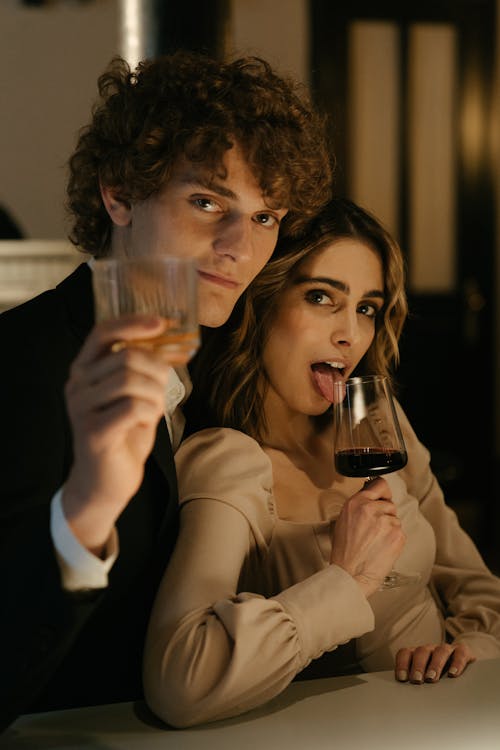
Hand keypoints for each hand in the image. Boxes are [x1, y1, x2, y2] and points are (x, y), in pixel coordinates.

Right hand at [62, 315, 181, 556]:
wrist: (107, 481)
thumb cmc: (124, 433)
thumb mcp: (134, 394)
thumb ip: (142, 368)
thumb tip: (167, 341)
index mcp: (84, 370)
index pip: (103, 332)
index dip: (133, 323)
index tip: (160, 322)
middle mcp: (77, 384)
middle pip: (126, 357)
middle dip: (156, 372)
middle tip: (159, 393)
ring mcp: (81, 408)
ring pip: (131, 380)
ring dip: (154, 395)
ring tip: (152, 410)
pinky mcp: (92, 432)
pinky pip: (134, 407)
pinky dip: (150, 412)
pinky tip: (145, 423)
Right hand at [330, 477, 405, 596]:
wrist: (351, 573)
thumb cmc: (345, 551)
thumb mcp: (344, 520)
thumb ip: (359, 506)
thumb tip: (372, 499)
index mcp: (356, 503)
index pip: (379, 484)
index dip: (383, 492)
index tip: (384, 496)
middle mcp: (372, 509)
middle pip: (389, 504)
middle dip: (385, 515)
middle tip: (374, 530)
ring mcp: (386, 522)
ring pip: (395, 519)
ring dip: (389, 528)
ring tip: (375, 542)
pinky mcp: (397, 535)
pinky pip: (400, 532)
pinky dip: (394, 540)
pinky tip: (382, 547)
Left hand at [395, 642, 475, 682]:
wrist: (462, 660)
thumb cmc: (440, 675)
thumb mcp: (426, 678)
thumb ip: (417, 683)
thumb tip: (407, 701)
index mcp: (418, 654)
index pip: (406, 653)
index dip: (402, 664)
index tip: (402, 679)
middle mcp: (431, 649)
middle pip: (421, 651)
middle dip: (418, 666)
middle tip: (416, 680)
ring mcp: (447, 649)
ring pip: (440, 651)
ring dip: (435, 665)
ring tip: (432, 679)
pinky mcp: (463, 651)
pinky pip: (460, 653)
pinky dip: (457, 663)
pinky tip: (453, 674)